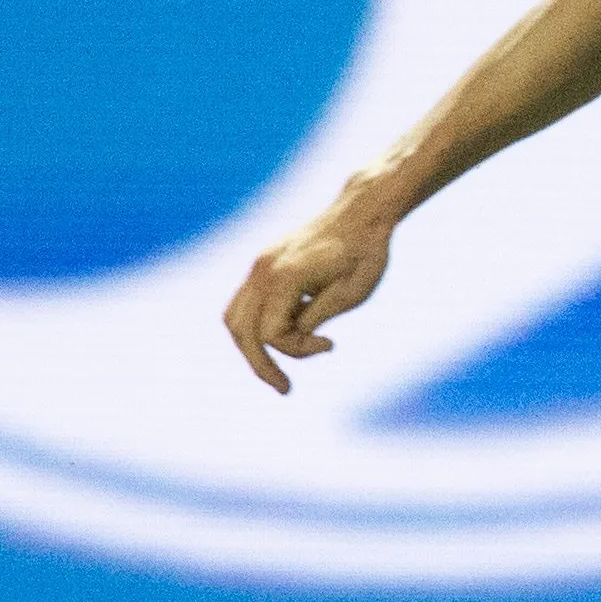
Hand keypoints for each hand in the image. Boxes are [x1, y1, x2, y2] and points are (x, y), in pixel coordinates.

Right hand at [222, 207, 394, 393]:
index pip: (271, 333)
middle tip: (285, 389)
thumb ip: (316, 318)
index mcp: (286, 276)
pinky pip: (245, 303)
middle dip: (260, 364)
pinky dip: (256, 326)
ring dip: (253, 347)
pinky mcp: (264, 264)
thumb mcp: (351, 293)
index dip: (298, 350)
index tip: (330, 345)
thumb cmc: (365, 253)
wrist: (363, 212)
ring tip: (277, 370)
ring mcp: (260, 264)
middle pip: (242, 330)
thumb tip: (290, 340)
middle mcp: (265, 269)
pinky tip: (286, 334)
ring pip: (235, 318)